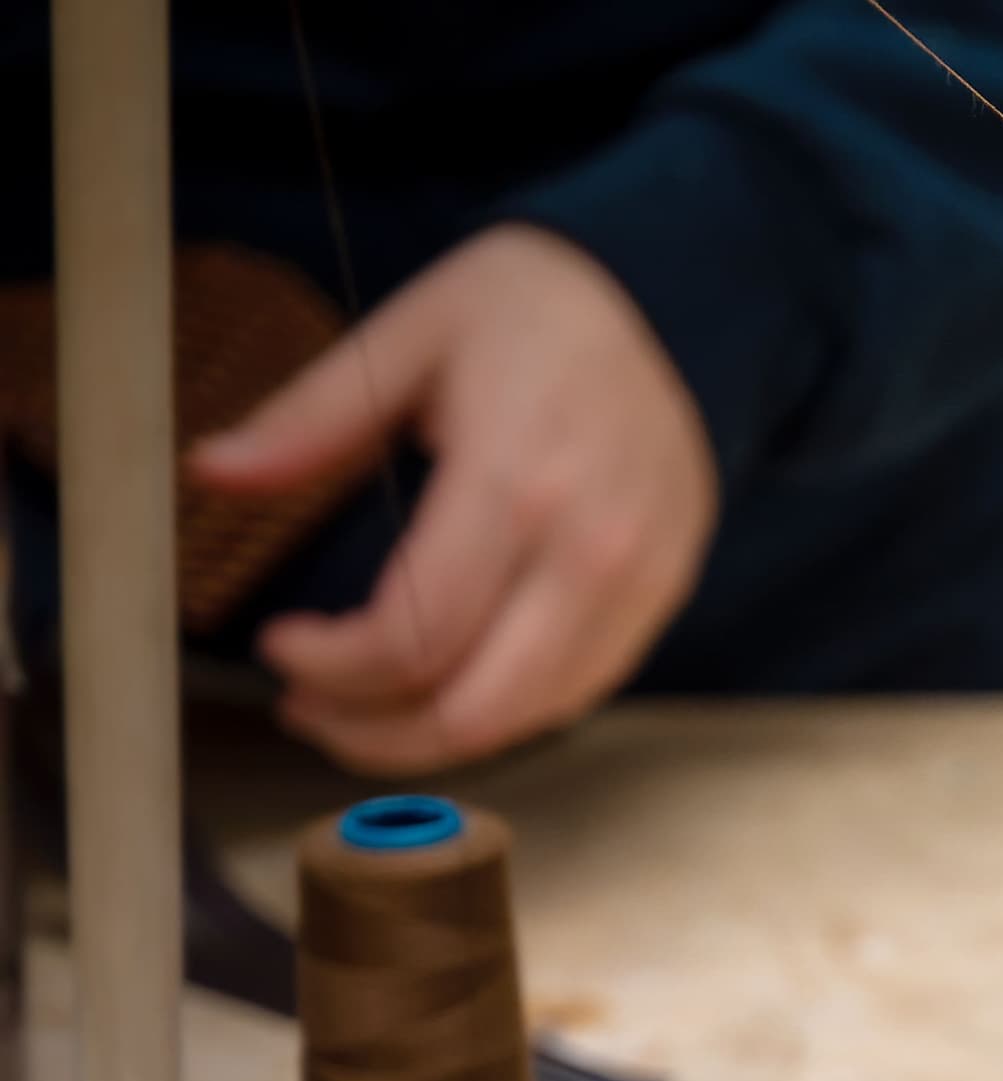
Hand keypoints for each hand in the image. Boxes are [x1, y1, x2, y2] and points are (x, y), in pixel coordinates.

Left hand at [188, 224, 716, 774]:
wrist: (671, 303)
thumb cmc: (532, 313)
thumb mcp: (405, 339)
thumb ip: (308, 421)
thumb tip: (211, 472)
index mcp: (515, 483)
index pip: (412, 638)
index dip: (330, 667)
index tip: (280, 643)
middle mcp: (588, 552)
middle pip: (473, 710)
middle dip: (374, 733)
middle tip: (310, 710)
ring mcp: (636, 584)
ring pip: (527, 719)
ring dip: (433, 736)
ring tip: (367, 709)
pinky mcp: (661, 598)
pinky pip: (576, 692)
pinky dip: (500, 709)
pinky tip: (445, 682)